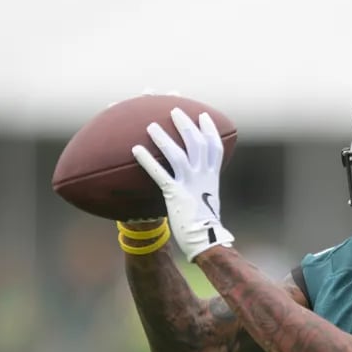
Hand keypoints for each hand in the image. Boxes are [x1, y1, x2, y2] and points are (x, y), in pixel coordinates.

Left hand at [132, 108, 233, 260]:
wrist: (206, 241)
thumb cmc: (205, 225)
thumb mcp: (207, 200)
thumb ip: (201, 186)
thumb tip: (193, 180)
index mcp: (212, 177)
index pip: (215, 146)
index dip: (210, 129)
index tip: (204, 115)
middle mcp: (203, 177)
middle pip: (197, 143)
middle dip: (186, 124)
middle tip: (174, 109)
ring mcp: (190, 185)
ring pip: (178, 155)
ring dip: (164, 138)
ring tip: (150, 125)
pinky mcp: (176, 195)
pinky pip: (160, 174)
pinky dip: (148, 161)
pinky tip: (135, 150)